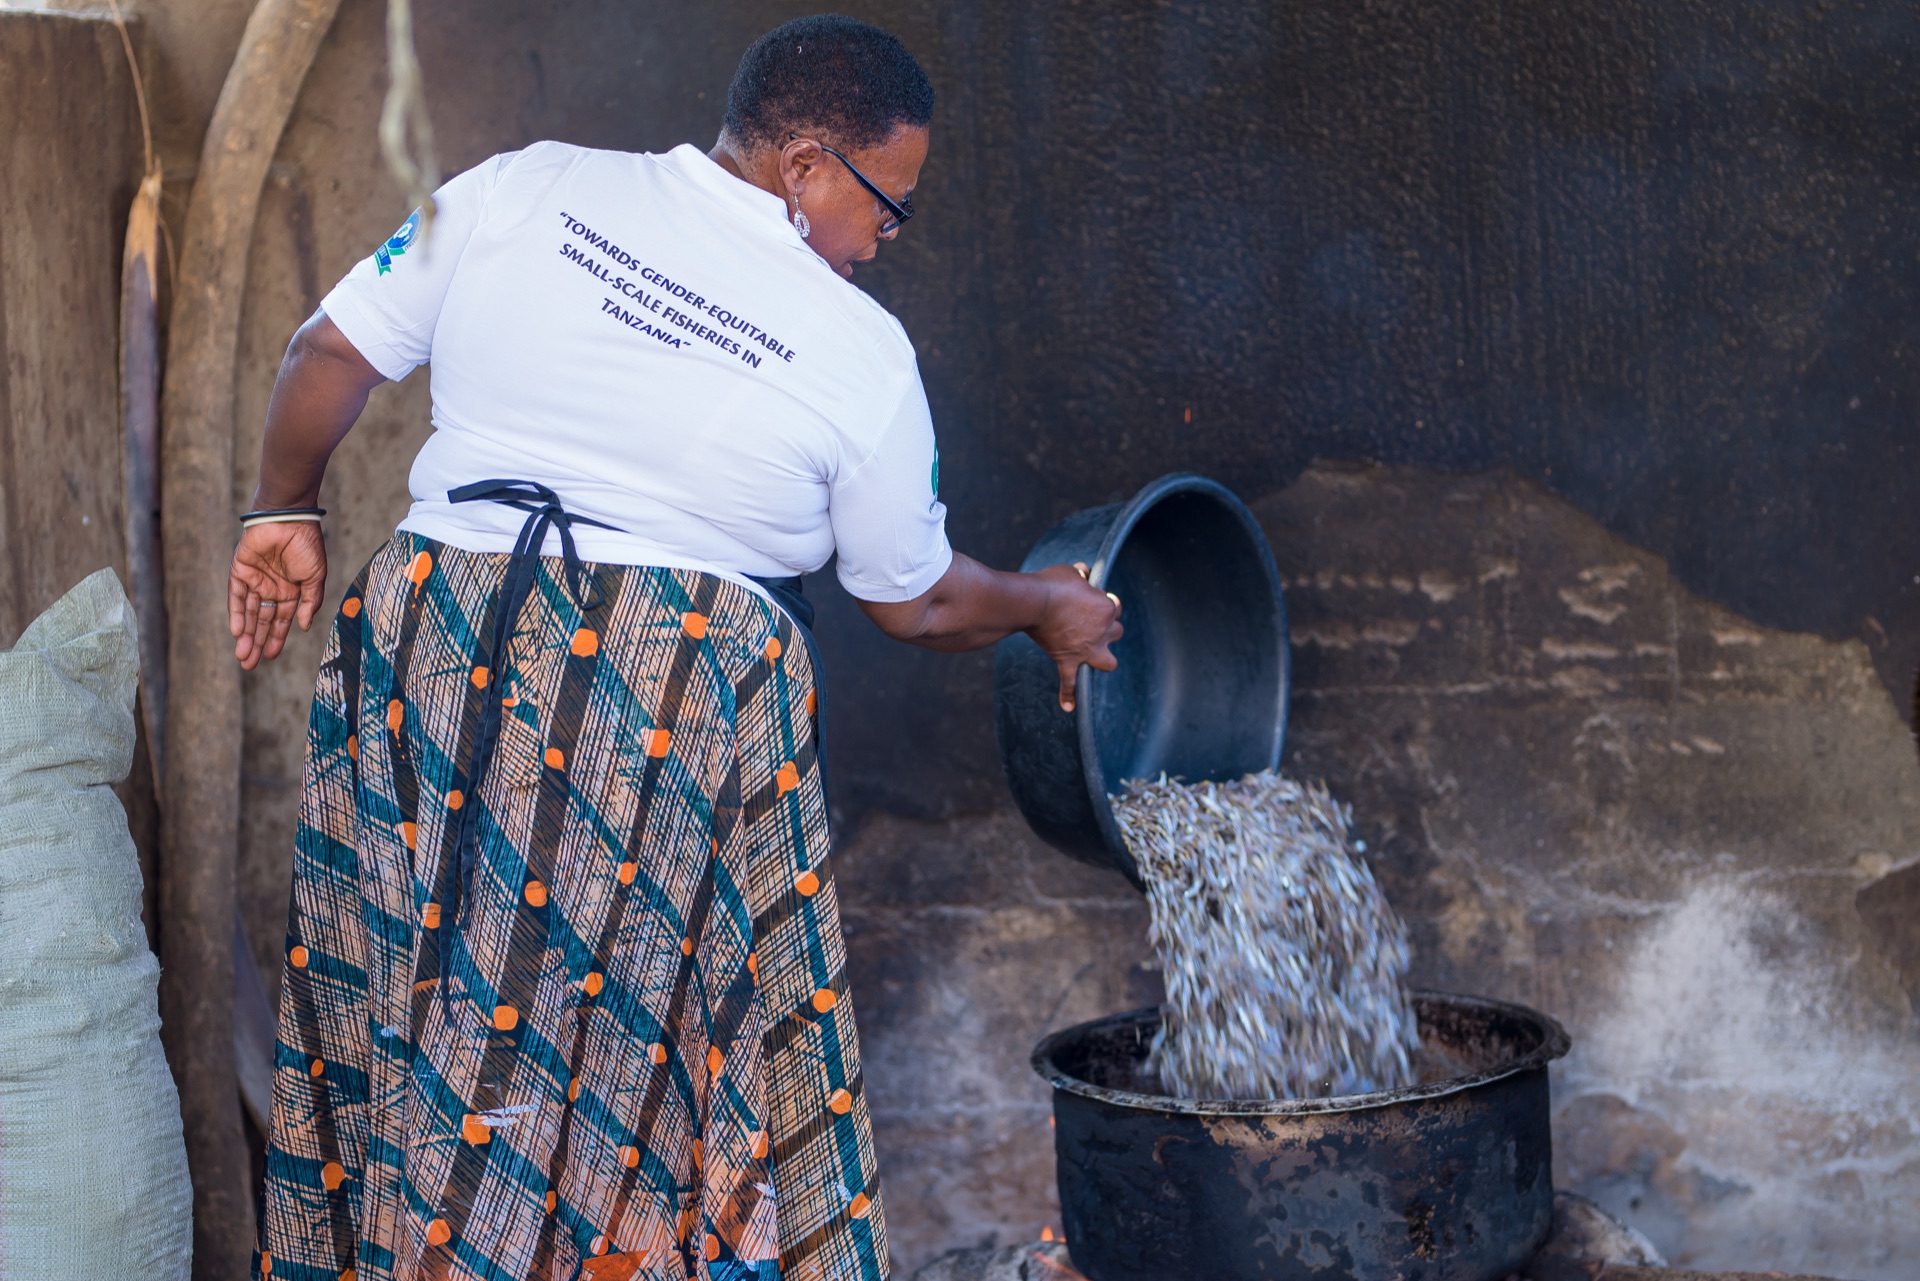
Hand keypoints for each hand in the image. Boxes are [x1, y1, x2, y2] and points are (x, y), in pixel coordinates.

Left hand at [228, 520, 327, 669]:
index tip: (271, 656)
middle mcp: (272, 588)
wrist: (288, 519)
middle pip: (262, 621)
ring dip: (245, 634)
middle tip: (249, 665)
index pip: (281, 620)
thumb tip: (303, 627)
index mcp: (291, 591)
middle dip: (256, 642)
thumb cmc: (307, 546)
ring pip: (249, 613)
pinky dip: (237, 614)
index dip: (277, 638)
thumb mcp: (315, 578)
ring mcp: (255, 580)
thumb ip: (310, 602)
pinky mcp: (240, 571)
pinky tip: (238, 631)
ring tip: (242, 655)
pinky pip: (236, 596)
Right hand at [1031, 561, 1123, 711]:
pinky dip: (1068, 694)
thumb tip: (1084, 572)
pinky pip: (1069, 681)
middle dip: (1108, 628)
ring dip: (1105, 659)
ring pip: (1108, 662)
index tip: (1089, 599)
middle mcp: (1102, 631)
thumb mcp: (1070, 571)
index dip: (1103, 602)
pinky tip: (1068, 707)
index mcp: (1106, 608)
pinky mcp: (1067, 659)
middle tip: (1089, 622)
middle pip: (1117, 632)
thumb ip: (1081, 574)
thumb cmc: (1052, 584)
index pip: (1114, 606)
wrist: (1033, 602)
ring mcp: (1086, 649)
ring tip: (1095, 657)